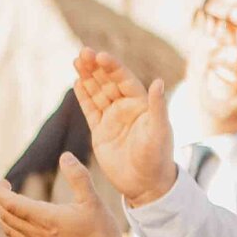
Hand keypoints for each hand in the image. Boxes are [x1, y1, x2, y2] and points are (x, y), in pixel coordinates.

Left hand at [0, 157, 123, 236]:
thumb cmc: (102, 233)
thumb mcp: (93, 201)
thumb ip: (78, 177)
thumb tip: (65, 156)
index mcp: (45, 219)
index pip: (9, 202)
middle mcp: (36, 235)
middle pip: (5, 215)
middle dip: (0, 198)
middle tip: (4, 186)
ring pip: (9, 230)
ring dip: (4, 214)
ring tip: (9, 203)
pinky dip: (11, 230)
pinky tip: (18, 226)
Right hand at [70, 49, 176, 205]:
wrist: (145, 184)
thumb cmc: (157, 157)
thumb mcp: (160, 131)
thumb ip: (158, 106)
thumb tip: (159, 81)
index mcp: (141, 105)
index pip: (124, 80)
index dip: (112, 67)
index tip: (100, 55)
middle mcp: (126, 108)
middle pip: (108, 82)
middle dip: (96, 67)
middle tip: (82, 51)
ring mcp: (111, 119)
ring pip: (97, 93)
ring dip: (87, 77)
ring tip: (76, 61)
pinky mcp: (99, 132)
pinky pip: (89, 109)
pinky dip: (83, 96)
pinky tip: (76, 82)